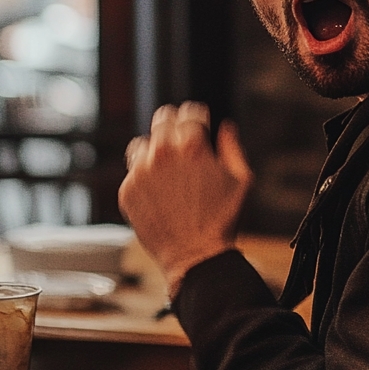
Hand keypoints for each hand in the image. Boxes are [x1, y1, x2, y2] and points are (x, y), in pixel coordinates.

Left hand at [118, 102, 252, 297]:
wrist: (196, 257)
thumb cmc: (222, 220)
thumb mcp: (241, 180)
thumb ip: (232, 147)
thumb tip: (225, 127)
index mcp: (192, 146)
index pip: (189, 112)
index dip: (196, 115)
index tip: (198, 122)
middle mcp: (163, 154)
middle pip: (162, 119)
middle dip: (174, 125)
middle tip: (180, 137)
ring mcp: (141, 172)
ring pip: (143, 143)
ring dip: (154, 150)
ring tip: (167, 168)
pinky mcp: (127, 190)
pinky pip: (132, 171)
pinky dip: (144, 176)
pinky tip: (159, 191)